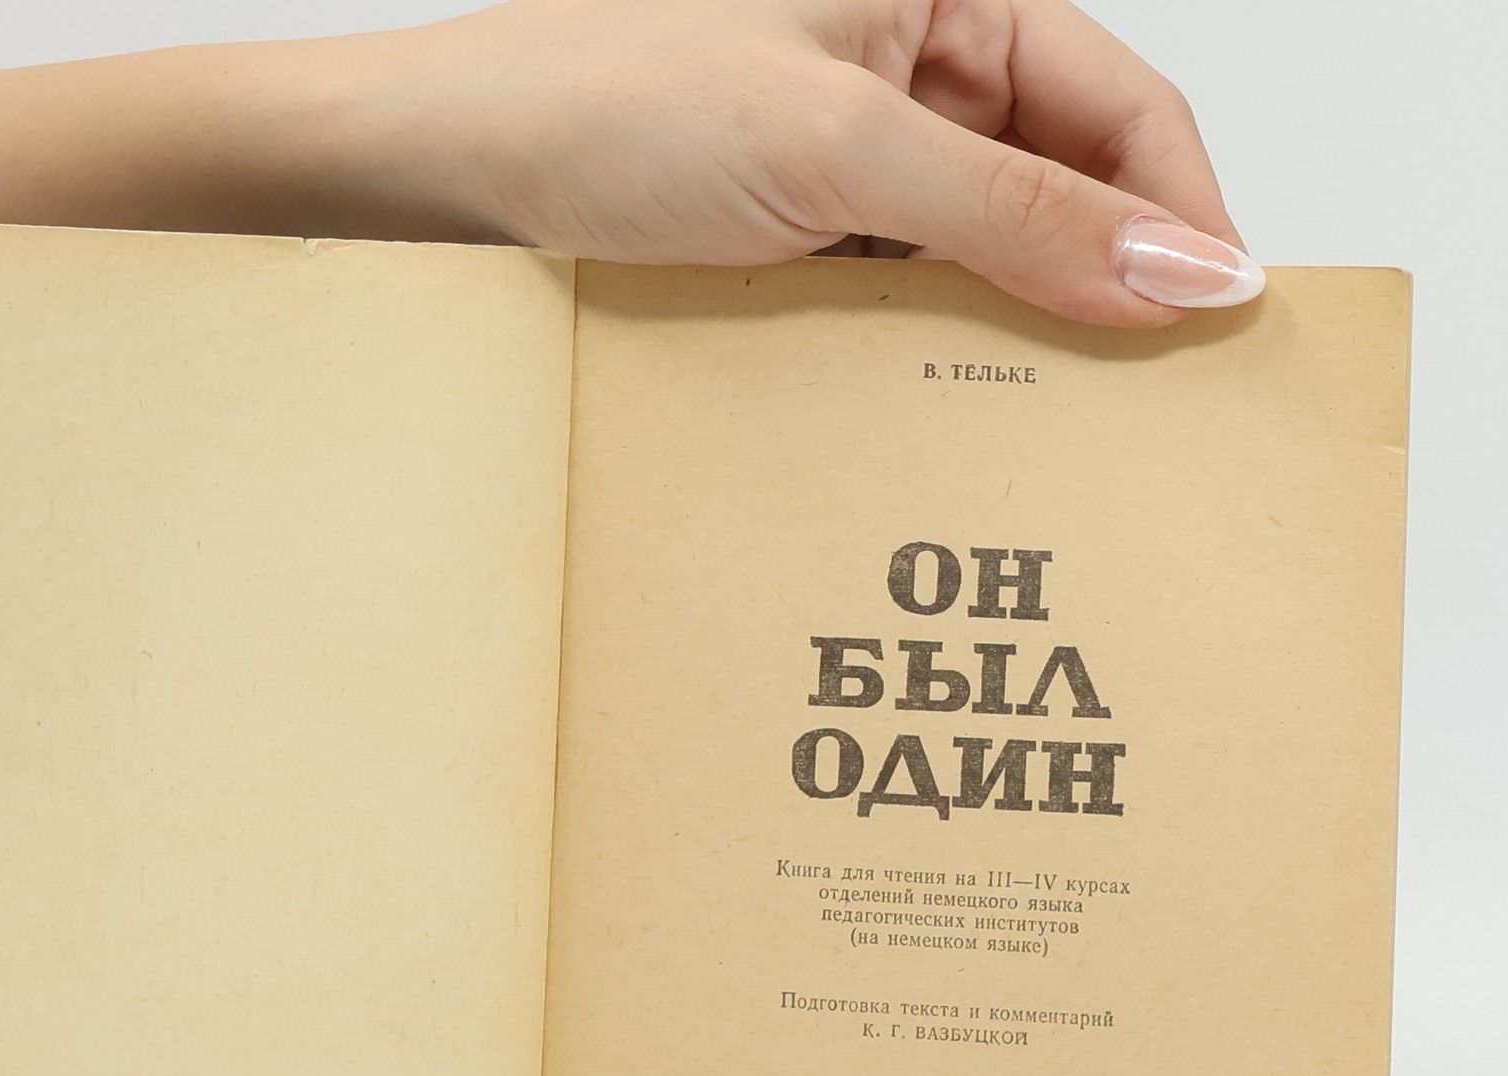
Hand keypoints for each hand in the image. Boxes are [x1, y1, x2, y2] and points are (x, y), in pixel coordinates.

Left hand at [397, 0, 1257, 323]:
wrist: (447, 167)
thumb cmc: (606, 101)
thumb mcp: (837, 151)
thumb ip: (1016, 212)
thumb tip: (1177, 268)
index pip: (1121, 105)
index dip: (1182, 215)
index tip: (1217, 331)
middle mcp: (909, 63)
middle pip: (1061, 182)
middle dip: (1101, 285)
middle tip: (1141, 406)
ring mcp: (851, 152)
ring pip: (981, 248)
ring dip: (1009, 330)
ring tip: (1044, 423)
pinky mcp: (796, 226)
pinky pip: (899, 289)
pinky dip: (924, 347)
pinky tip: (938, 407)